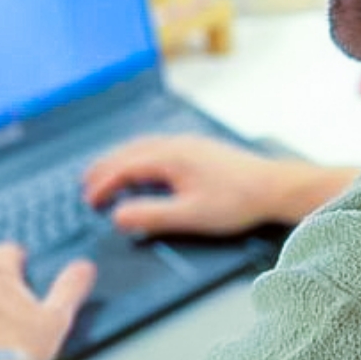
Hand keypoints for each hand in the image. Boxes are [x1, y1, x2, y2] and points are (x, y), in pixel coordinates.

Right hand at [82, 135, 359, 235]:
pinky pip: (158, 146)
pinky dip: (139, 156)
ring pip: (144, 146)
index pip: (124, 167)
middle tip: (87, 185)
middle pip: (130, 151)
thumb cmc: (235, 202)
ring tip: (107, 175)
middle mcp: (176, 144)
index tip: (89, 202)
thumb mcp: (190, 216)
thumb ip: (151, 216)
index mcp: (169, 157)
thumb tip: (117, 216)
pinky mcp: (199, 148)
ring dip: (121, 159)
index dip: (103, 183)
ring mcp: (188, 143)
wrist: (274, 186)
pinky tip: (144, 168)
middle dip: (105, 168)